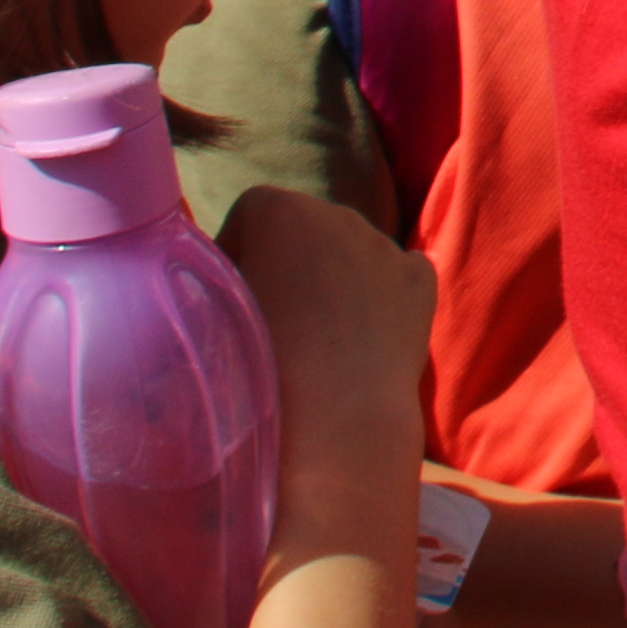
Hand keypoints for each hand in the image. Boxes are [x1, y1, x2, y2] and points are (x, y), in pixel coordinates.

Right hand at [224, 185, 438, 551]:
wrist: (332, 422)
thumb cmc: (253, 367)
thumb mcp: (207, 313)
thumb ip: (208, 281)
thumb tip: (206, 285)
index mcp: (273, 205)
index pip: (248, 223)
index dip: (239, 265)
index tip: (237, 308)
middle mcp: (334, 210)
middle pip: (304, 234)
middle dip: (292, 269)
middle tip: (278, 329)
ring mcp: (383, 242)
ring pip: (351, 256)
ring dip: (336, 285)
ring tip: (319, 345)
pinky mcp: (420, 277)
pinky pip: (395, 279)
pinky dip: (383, 302)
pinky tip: (363, 343)